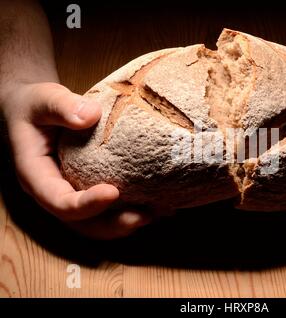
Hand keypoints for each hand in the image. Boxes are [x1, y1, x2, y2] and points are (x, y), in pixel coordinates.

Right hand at [1, 82, 150, 238]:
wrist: (32, 112)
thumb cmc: (34, 106)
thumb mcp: (41, 99)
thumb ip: (61, 106)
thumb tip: (92, 115)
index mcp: (36, 177)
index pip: (58, 202)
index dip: (86, 204)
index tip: (113, 192)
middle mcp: (54, 193)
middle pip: (82, 223)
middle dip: (115, 224)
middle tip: (146, 216)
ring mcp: (72, 194)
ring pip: (97, 223)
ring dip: (127, 223)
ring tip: (159, 213)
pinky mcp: (88, 189)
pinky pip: (107, 210)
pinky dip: (131, 210)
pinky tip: (158, 203)